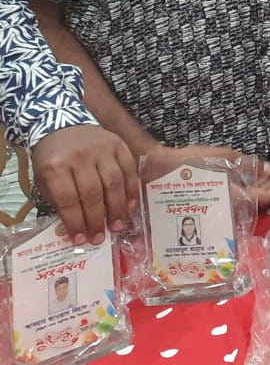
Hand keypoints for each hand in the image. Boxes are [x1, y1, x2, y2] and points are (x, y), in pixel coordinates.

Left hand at [31, 124, 136, 244]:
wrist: (62, 124)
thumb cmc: (52, 158)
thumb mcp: (44, 178)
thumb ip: (58, 200)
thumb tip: (76, 228)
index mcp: (55, 167)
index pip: (68, 200)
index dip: (75, 222)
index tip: (80, 239)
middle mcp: (79, 157)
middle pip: (92, 193)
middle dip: (97, 219)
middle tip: (100, 238)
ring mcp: (102, 149)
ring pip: (113, 183)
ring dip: (117, 208)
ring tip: (117, 226)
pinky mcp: (118, 144)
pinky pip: (128, 170)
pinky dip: (131, 189)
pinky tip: (129, 205)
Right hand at [146, 144, 269, 208]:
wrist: (156, 172)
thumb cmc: (190, 164)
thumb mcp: (223, 158)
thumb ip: (249, 165)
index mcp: (231, 196)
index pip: (262, 198)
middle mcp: (226, 205)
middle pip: (256, 202)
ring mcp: (217, 205)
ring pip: (246, 202)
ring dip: (261, 190)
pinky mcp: (209, 202)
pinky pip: (234, 200)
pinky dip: (247, 190)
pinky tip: (252, 181)